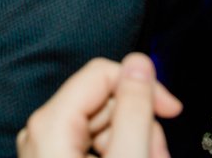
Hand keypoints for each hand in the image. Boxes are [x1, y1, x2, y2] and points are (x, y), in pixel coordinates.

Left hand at [16, 53, 180, 157]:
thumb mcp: (126, 157)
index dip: (142, 86)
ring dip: (133, 142)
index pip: (101, 73)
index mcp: (50, 123)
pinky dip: (118, 153)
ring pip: (103, 126)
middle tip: (155, 154)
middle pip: (104, 101)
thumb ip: (134, 111)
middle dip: (138, 126)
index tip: (171, 108)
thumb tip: (139, 64)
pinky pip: (92, 145)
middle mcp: (41, 131)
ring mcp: (45, 150)